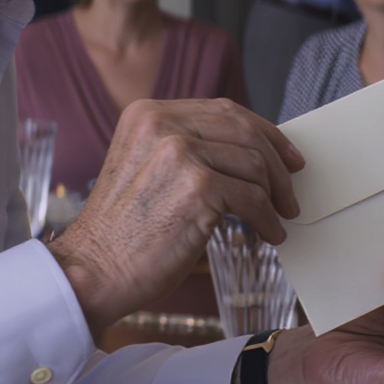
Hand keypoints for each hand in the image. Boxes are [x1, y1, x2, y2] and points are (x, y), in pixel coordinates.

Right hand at [48, 98, 301, 337]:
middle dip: (278, 164)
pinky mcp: (198, 188)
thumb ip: (188, 147)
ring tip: (278, 219)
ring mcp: (179, 154)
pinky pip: (254, 199)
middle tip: (291, 192)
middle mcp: (162, 125)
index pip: (225, 111)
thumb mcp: (148, 167)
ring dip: (275, 197)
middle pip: (247, 133)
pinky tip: (268, 235)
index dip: (265, 132)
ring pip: (255, 166)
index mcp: (148, 113)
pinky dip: (268, 220)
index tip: (287, 155)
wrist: (92, 272)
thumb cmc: (124, 231)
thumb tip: (253, 151)